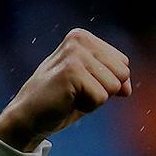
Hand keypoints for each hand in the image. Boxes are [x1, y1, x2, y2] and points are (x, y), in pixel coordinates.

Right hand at [0, 28, 131, 151]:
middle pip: (122, 73)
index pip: (123, 64)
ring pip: (113, 86)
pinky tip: (67, 101)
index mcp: (83, 37)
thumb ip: (111, 79)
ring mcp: (75, 54)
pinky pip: (101, 98)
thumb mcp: (91, 84)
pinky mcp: (72, 72)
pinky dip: (87, 107)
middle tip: (76, 92)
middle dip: (103, 90)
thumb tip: (127, 88)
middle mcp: (79, 40)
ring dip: (95, 99)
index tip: (81, 85)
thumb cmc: (60, 101)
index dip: (107, 83)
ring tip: (71, 96)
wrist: (28, 118)